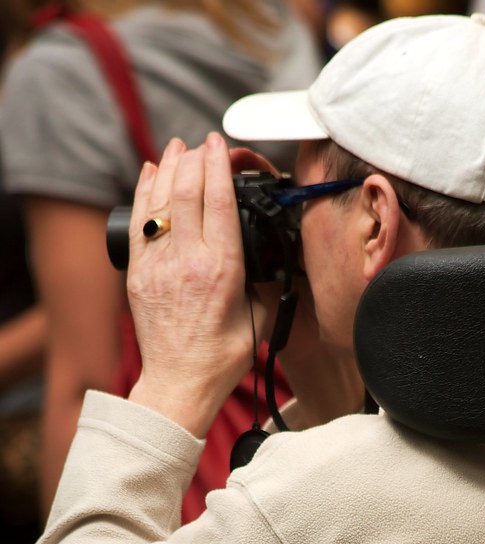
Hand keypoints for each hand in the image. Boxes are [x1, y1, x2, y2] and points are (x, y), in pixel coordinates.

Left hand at [126, 134, 256, 436]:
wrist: (179, 384)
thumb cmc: (222, 358)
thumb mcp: (260, 318)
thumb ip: (267, 281)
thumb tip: (272, 257)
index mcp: (222, 270)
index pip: (219, 201)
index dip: (218, 165)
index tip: (219, 143)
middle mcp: (187, 262)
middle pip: (186, 191)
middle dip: (195, 159)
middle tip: (203, 144)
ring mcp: (157, 266)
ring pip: (160, 201)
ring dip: (169, 168)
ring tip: (179, 147)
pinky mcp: (137, 273)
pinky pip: (139, 221)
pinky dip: (144, 192)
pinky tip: (151, 172)